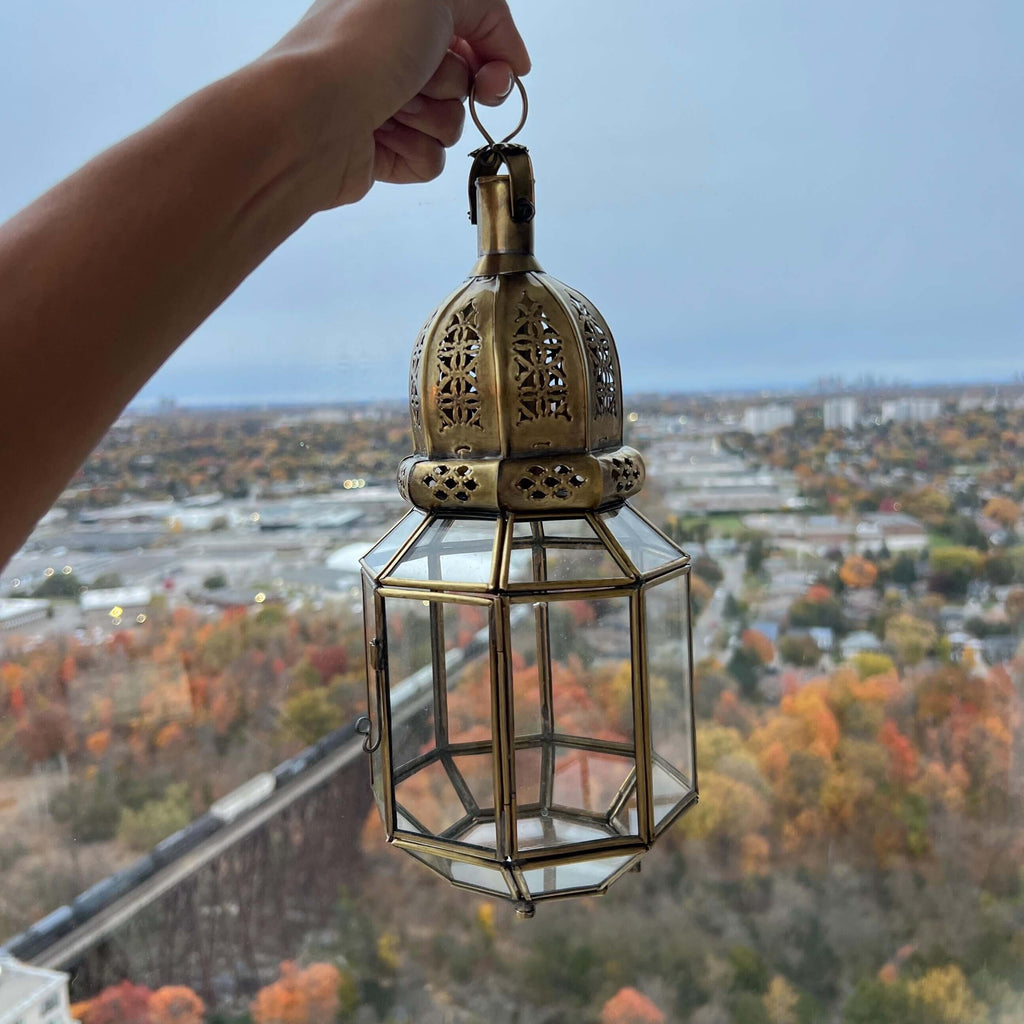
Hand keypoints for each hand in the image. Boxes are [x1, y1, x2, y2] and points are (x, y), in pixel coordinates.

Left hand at [265, 0, 530, 208]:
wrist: (312, 117)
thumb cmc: (361, 45)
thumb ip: (486, 7)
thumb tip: (509, 55)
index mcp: (400, 9)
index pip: (475, 29)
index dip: (497, 50)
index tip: (501, 70)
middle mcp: (392, 52)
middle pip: (467, 79)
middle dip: (461, 85)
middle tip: (430, 81)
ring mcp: (386, 103)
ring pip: (451, 123)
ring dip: (433, 118)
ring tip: (393, 106)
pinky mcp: (381, 151)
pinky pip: (430, 160)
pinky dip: (415, 152)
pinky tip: (382, 136)